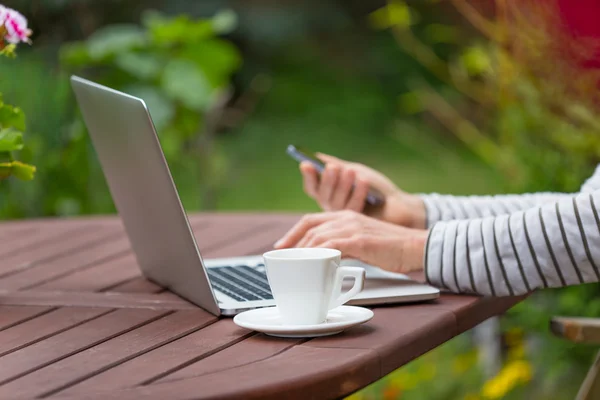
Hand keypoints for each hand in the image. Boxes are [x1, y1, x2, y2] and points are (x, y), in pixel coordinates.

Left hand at [274, 210, 428, 273]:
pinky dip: (319, 254)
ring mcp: (353, 227)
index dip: (293, 232)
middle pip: (309, 226)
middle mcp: (346, 217)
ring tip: (293, 264)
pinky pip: (332, 246)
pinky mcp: (360, 240)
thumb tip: (326, 260)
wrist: (415, 246)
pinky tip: (312, 264)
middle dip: (291, 242)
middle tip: (281, 257)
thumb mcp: (362, 243)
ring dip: (302, 251)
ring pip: (318, 236)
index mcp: (345, 216)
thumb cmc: (391, 248)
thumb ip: (344, 246)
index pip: (311, 220)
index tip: (281, 246)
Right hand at [300, 153, 425, 228]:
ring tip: (350, 170)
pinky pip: (353, 209)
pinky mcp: (357, 225)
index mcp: (328, 195)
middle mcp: (332, 208)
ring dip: (343, 185)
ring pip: (335, 203)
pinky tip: (364, 180)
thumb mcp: (355, 171)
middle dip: (328, 180)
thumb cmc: (376, 188)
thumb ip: (337, 166)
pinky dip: (358, 192)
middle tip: (333, 167)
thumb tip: (317, 157)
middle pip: (322, 195)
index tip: (307, 164)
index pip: (312, 187)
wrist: (398, 204)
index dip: (309, 176)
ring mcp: (343, 219)